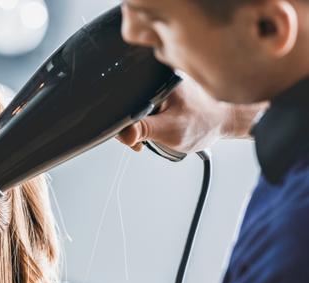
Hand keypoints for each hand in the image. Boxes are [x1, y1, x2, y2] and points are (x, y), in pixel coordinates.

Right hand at [117, 77, 265, 152]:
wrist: (224, 122)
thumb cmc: (205, 122)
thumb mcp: (170, 130)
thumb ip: (144, 130)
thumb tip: (124, 134)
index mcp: (157, 80)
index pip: (124, 100)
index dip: (123, 122)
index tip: (131, 137)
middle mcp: (158, 78)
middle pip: (129, 104)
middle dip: (134, 126)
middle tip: (147, 138)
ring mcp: (161, 85)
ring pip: (137, 108)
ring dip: (143, 124)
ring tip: (160, 130)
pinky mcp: (164, 92)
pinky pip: (146, 107)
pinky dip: (151, 120)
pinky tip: (162, 124)